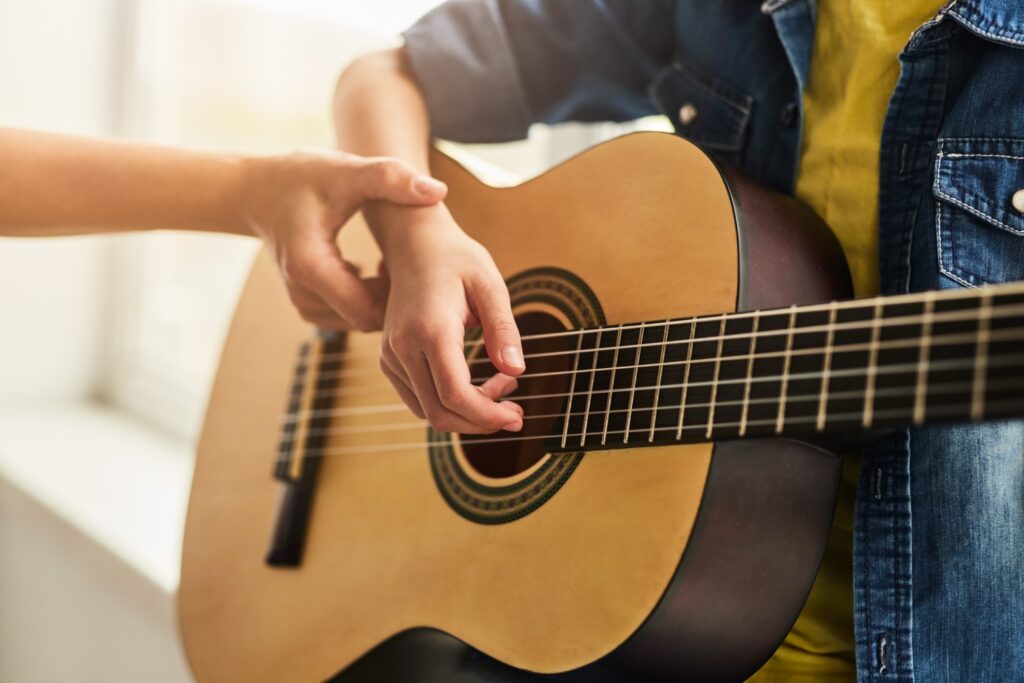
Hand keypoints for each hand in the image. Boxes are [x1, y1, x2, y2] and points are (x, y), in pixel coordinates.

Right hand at [240, 151, 445, 330]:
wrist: (257, 191)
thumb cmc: (300, 178)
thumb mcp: (346, 170)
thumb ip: (390, 178)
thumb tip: (438, 191)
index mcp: (310, 267)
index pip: (369, 311)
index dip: (400, 296)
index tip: (414, 263)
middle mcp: (302, 294)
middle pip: (366, 320)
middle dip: (394, 299)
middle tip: (410, 262)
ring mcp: (304, 305)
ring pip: (359, 321)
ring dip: (382, 300)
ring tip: (392, 262)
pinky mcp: (309, 306)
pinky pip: (349, 316)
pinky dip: (367, 299)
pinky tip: (377, 269)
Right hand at [377, 206, 524, 433]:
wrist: (414, 243)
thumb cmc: (456, 259)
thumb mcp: (490, 286)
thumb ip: (504, 329)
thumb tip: (517, 369)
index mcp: (429, 329)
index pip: (455, 394)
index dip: (487, 416)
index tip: (517, 417)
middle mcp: (402, 347)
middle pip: (439, 412)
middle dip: (481, 422)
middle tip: (516, 411)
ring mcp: (391, 356)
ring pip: (427, 412)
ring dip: (467, 412)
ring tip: (502, 385)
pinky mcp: (390, 359)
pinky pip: (419, 399)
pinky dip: (449, 402)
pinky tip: (477, 383)